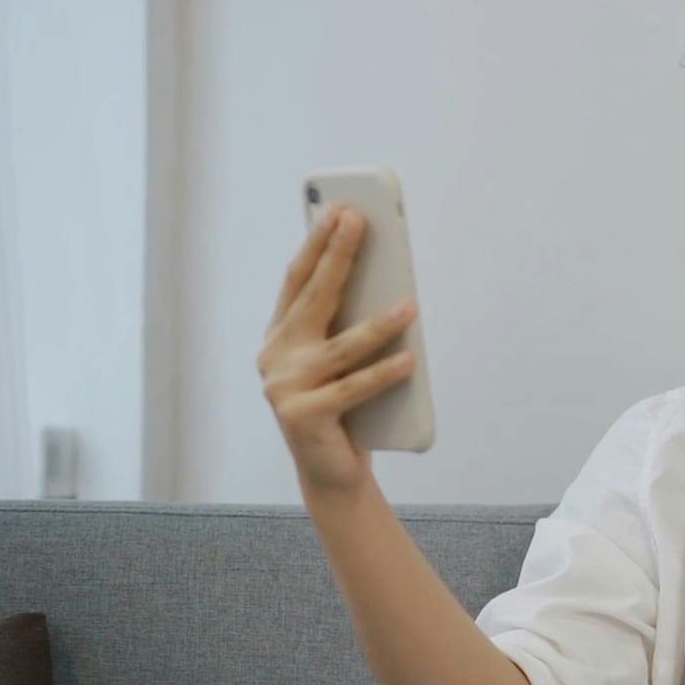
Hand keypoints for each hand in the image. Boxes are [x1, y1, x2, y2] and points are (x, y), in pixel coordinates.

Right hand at [257, 205, 417, 495]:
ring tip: (409, 304)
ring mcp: (284, 388)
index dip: (316, 244)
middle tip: (359, 222)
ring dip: (378, 324)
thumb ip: (348, 325)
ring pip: (340, 347)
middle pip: (313, 299)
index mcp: (280, 336)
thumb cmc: (344, 408)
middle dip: (337, 256)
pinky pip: (353, 390)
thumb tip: (389, 281)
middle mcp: (275, 357)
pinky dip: (384, 375)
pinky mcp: (303, 417)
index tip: (338, 210)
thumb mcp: (341, 360)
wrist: (332, 473)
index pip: (297, 281)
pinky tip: (409, 360)